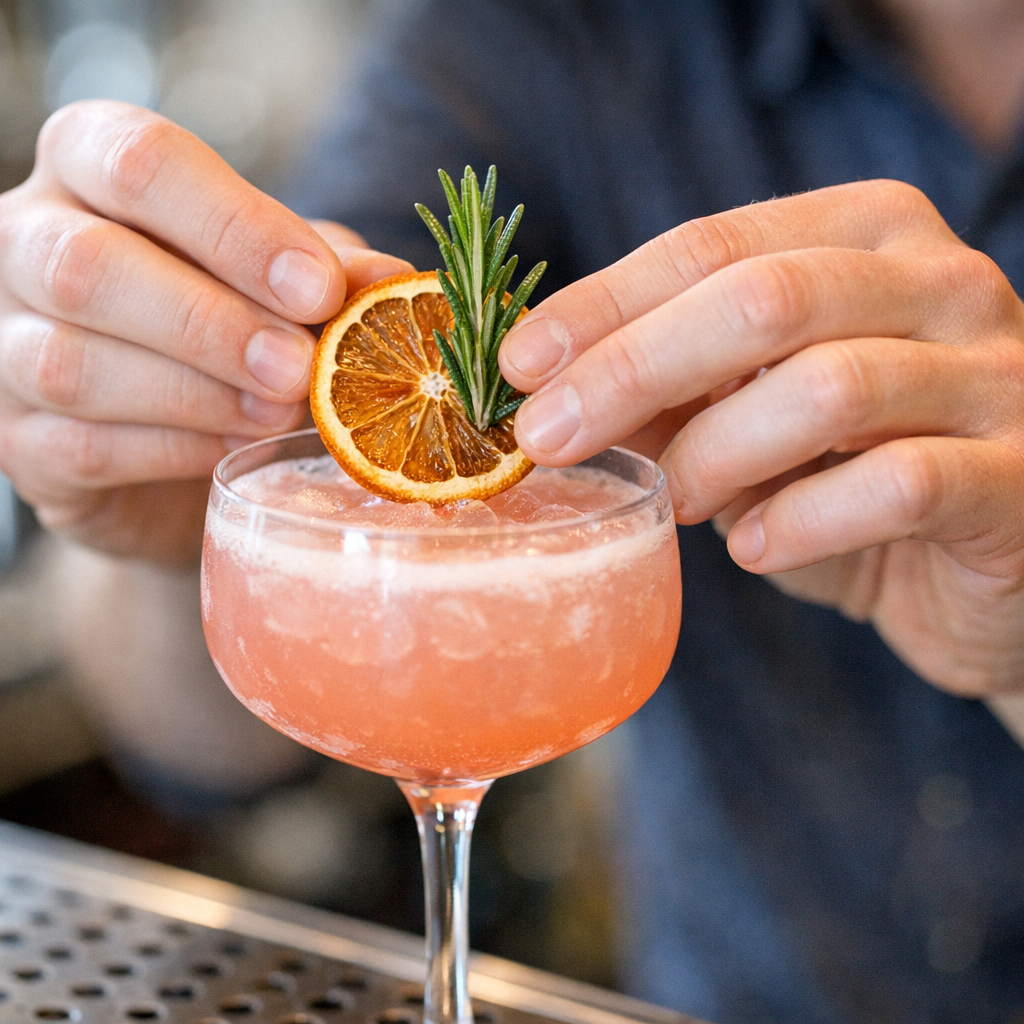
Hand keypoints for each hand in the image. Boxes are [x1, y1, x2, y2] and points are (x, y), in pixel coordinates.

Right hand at [0, 101, 410, 564]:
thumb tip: (395, 279)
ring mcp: (3, 342)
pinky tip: (239, 449)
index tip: (318, 289)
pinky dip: (176, 450)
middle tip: (302, 369)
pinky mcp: (18, 438)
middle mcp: (26, 241)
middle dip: (211, 322)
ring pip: (72, 364)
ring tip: (280, 412)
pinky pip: (84, 446)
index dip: (235, 226)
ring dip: (196, 394)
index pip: (139, 162)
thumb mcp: (284, 278)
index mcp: (90, 167)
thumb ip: (326, 270)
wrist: (173, 432)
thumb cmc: (231, 320)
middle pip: (88, 267)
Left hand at [499, 180, 1023, 695]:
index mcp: (866, 236)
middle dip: (629, 370)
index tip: (517, 364)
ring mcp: (996, 373)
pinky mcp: (1019, 476)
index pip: (710, 245)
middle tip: (549, 438)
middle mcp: (942, 282)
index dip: (602, 304)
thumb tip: (546, 392)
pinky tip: (753, 550)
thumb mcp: (749, 421)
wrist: (988, 565)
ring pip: (826, 387)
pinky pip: (898, 484)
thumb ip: (669, 395)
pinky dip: (800, 522)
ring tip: (674, 501)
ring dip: (715, 453)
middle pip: (759, 300)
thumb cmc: (851, 479)